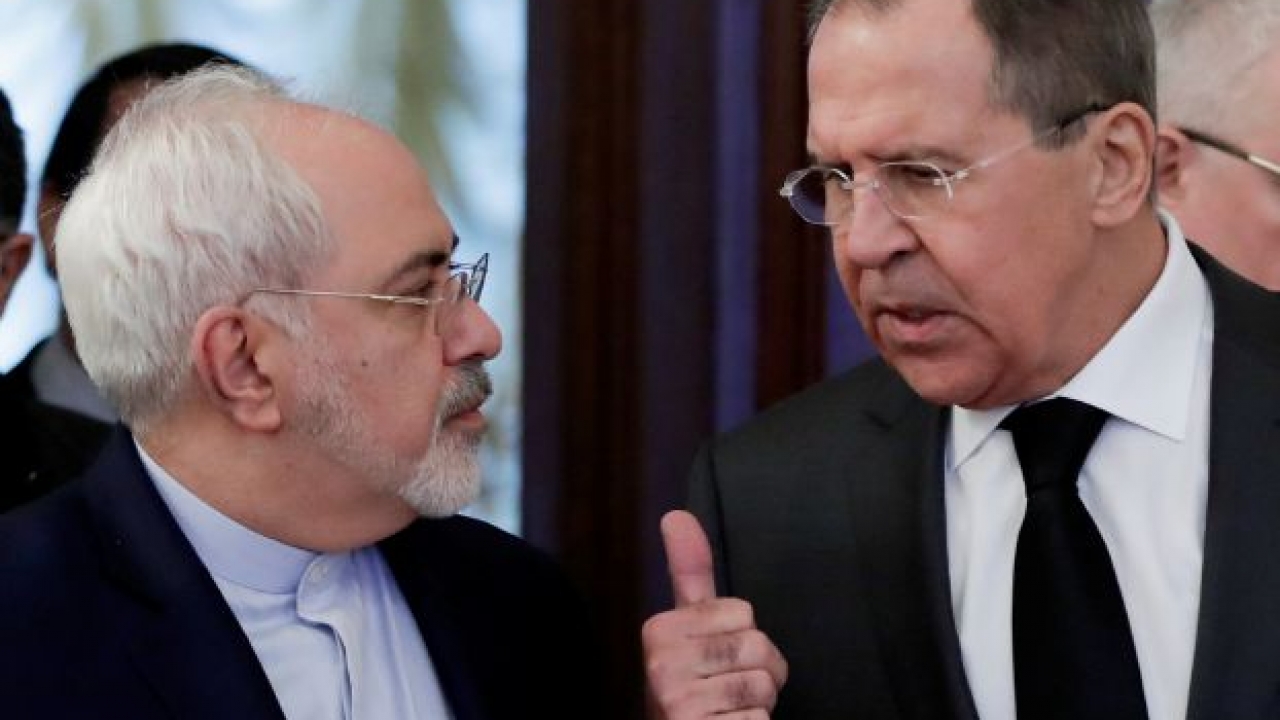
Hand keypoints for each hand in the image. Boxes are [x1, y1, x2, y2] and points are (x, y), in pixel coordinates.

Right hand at [642, 510, 787, 718]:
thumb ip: (688, 572)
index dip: (746, 637)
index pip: (743, 612)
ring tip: (729, 710)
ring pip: (763, 684)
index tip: (719, 659)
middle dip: (760, 673)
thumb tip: (676, 514)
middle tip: (729, 689)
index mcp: (660, 629)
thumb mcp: (688, 627)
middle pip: (758, 646)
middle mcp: (661, 663)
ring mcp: (677, 701)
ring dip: (758, 703)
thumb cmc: (692, 687)